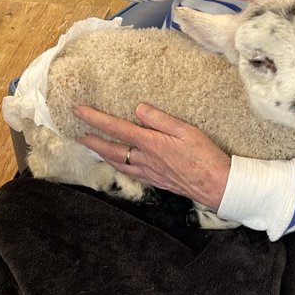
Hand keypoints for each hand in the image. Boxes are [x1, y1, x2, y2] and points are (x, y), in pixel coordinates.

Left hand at [76, 103, 231, 211]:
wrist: (216, 185)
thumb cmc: (205, 156)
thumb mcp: (187, 130)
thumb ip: (161, 119)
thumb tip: (139, 109)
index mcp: (151, 143)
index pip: (116, 128)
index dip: (95, 119)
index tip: (79, 111)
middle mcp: (146, 159)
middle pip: (111, 149)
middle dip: (92, 140)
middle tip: (78, 133)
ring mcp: (150, 172)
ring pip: (119, 163)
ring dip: (103, 154)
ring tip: (93, 147)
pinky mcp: (156, 181)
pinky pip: (131, 173)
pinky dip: (119, 166)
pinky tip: (119, 164)